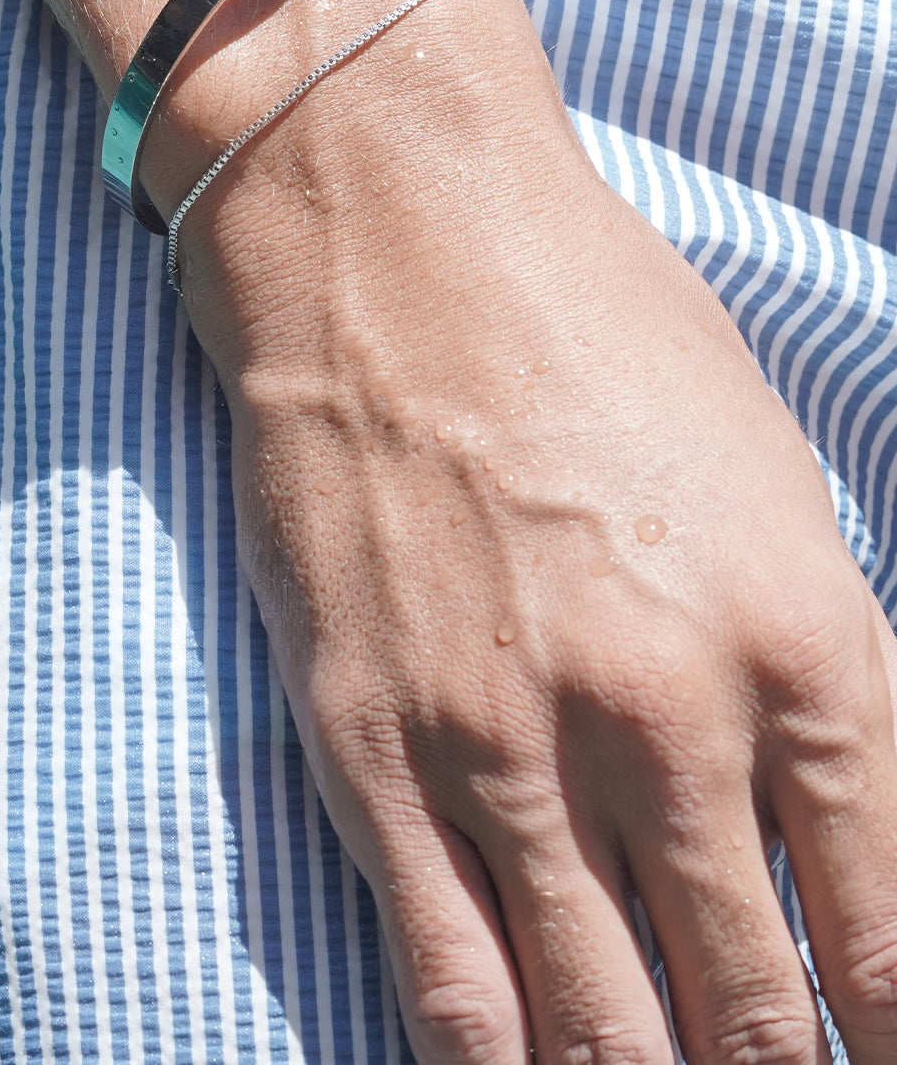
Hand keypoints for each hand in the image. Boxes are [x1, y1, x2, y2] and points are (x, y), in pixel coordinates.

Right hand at [177, 0, 896, 1064]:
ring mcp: (507, 745)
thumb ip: (813, 664)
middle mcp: (666, 719)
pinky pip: (450, 977)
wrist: (401, 236)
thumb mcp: (774, 476)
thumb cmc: (601, 324)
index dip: (893, 1029)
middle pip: (755, 1007)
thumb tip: (832, 818)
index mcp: (803, 641)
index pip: (891, 930)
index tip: (880, 1062)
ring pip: (605, 1028)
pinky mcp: (373, 745)